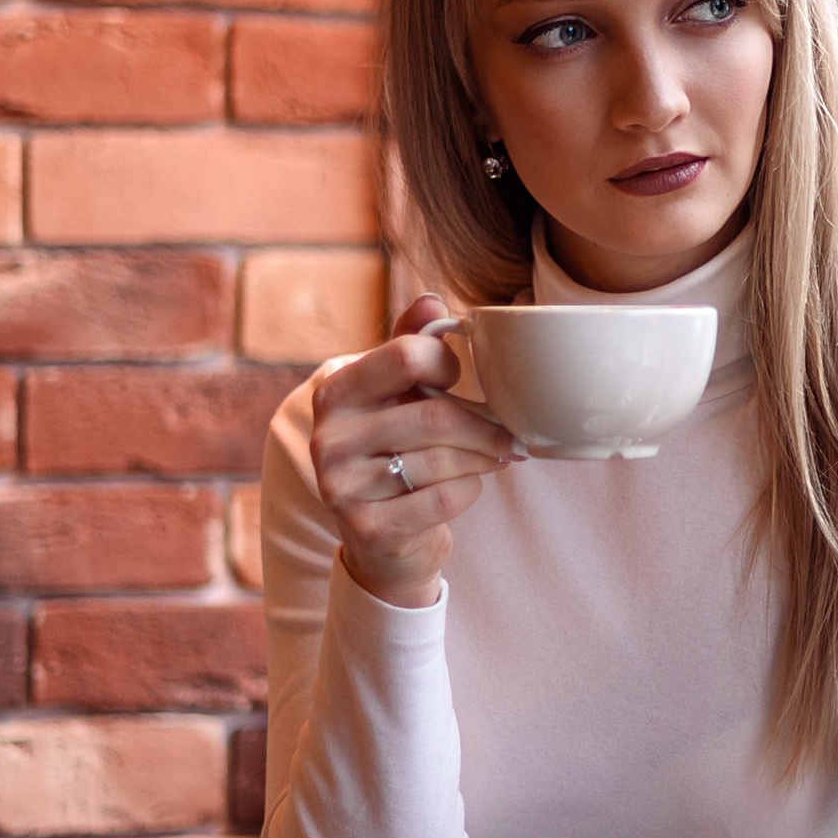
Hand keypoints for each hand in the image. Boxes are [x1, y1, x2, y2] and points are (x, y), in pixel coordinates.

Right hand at [310, 294, 522, 609]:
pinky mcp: (366, 528)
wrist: (382, 537)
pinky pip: (444, 499)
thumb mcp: (395, 393)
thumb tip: (431, 300)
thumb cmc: (395, 449)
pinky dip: (470, 490)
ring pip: (444, 460)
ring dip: (483, 458)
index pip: (408, 355)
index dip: (448, 365)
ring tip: (496, 456)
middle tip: (510, 433)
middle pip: (434, 415)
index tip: (460, 380)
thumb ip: (409, 344)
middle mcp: (328, 438)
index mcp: (335, 391)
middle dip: (484, 425)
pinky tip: (468, 486)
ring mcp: (341, 487)